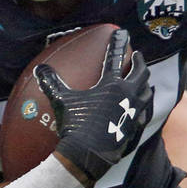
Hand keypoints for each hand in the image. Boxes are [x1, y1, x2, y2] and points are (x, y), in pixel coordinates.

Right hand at [35, 29, 152, 181]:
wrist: (88, 155)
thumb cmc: (75, 125)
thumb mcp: (61, 101)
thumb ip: (52, 82)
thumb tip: (39, 68)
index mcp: (112, 85)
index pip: (115, 57)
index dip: (118, 43)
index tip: (122, 33)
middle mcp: (128, 94)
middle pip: (140, 72)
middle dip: (140, 61)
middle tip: (137, 56)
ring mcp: (134, 111)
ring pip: (147, 91)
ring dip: (145, 82)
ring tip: (142, 80)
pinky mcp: (136, 127)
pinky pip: (145, 112)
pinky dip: (145, 105)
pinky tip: (142, 107)